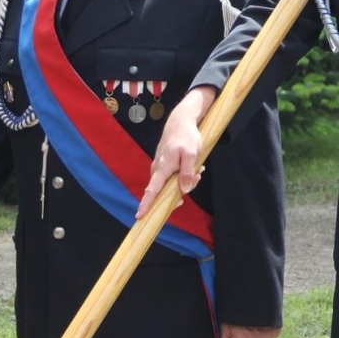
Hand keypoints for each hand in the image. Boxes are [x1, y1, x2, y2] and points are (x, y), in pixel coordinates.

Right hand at [137, 88, 215, 218]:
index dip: (146, 204)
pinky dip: (184, 176)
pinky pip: (173, 178)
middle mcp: (158, 170)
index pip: (151, 190)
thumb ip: (188, 172)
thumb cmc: (186, 136)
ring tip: (198, 170)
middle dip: (180, 192)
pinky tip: (195, 168)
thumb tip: (185, 190)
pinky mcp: (165, 165)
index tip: (140, 216)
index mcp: (162, 168)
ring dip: (185, 182)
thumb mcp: (191, 154)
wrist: (181, 121)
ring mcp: (160, 167)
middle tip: (197, 177)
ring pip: (170, 185)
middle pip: (164, 192)